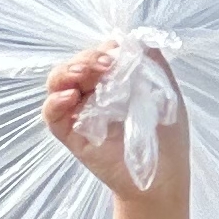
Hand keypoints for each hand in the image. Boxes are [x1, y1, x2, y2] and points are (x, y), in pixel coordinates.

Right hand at [44, 42, 189, 204]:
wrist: (164, 180)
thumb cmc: (167, 139)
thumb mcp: (167, 94)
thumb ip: (154, 65)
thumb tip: (139, 38)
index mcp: (113, 81)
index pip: (98, 55)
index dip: (104, 50)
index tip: (119, 54)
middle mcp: (92, 94)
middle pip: (76, 65)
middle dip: (88, 58)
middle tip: (106, 64)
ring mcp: (79, 114)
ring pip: (58, 83)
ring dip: (67, 72)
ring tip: (83, 73)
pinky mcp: (71, 136)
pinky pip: (52, 115)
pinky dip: (55, 102)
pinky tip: (68, 97)